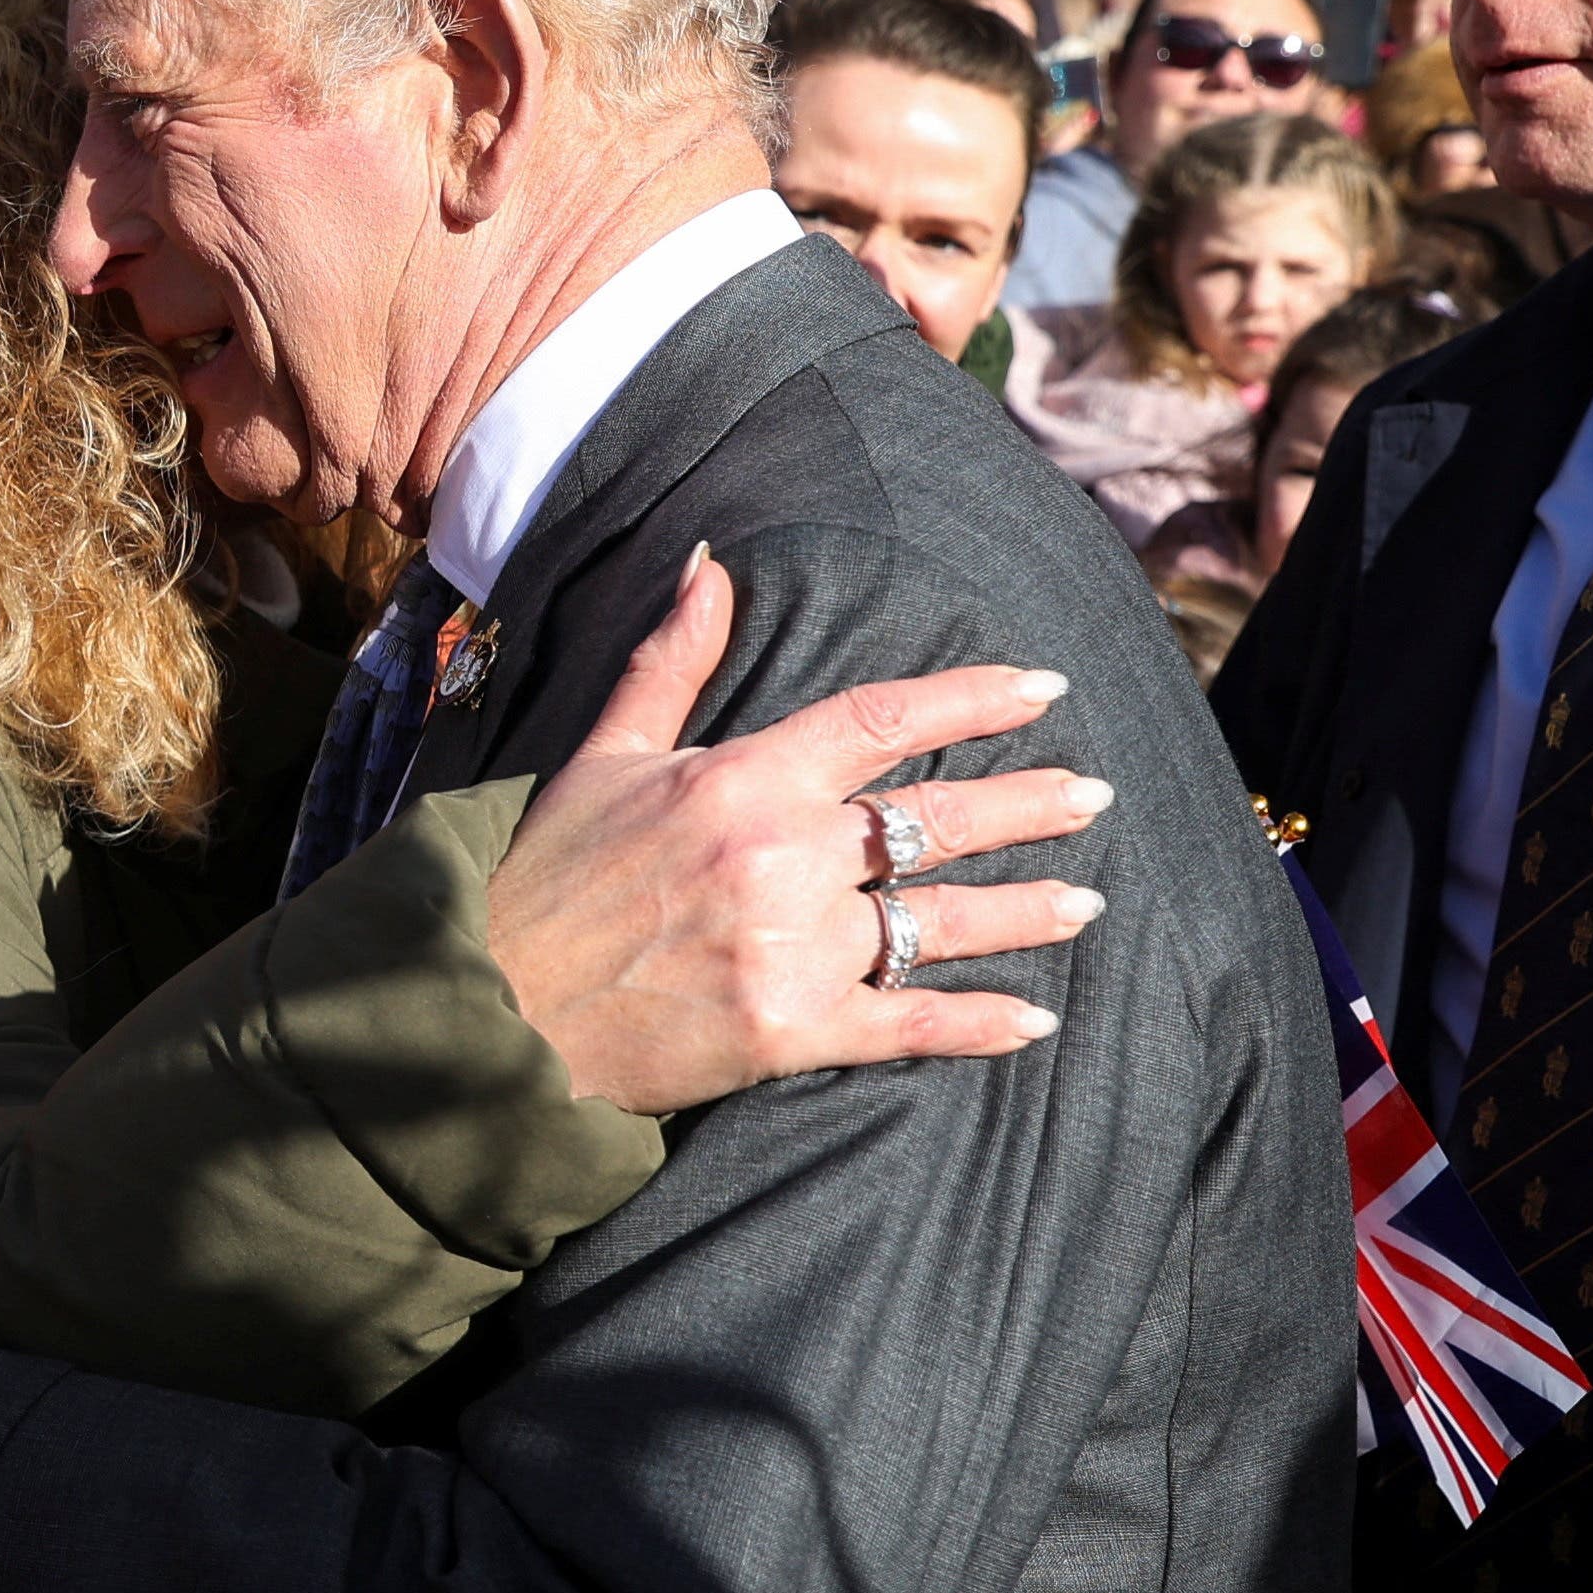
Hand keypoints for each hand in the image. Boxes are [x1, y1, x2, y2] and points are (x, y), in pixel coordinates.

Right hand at [488, 551, 1112, 1112]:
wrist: (496, 1009)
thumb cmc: (544, 878)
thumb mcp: (605, 752)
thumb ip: (672, 658)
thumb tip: (713, 561)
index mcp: (744, 777)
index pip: (885, 719)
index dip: (973, 700)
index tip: (1043, 687)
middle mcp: (783, 855)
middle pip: (935, 819)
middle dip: (1028, 805)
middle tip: (1097, 795)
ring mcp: (793, 946)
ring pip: (940, 920)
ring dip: (1025, 911)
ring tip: (1088, 900)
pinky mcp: (791, 1031)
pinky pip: (910, 1023)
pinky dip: (978, 1022)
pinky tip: (1035, 1019)